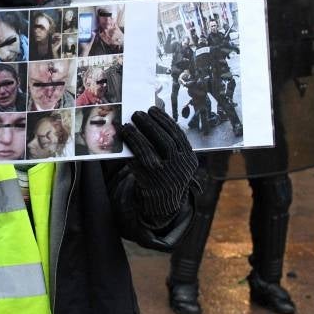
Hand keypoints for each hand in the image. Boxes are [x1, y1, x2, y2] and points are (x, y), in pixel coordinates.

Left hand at [119, 106, 197, 225]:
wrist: (164, 204)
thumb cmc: (168, 174)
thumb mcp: (176, 160)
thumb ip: (169, 144)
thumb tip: (148, 119)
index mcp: (189, 159)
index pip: (177, 135)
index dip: (164, 120)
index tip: (152, 109)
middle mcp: (180, 168)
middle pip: (164, 141)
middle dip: (149, 125)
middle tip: (137, 114)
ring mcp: (165, 177)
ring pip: (148, 153)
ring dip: (135, 137)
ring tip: (126, 126)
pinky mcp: (149, 184)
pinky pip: (137, 164)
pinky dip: (129, 152)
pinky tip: (123, 142)